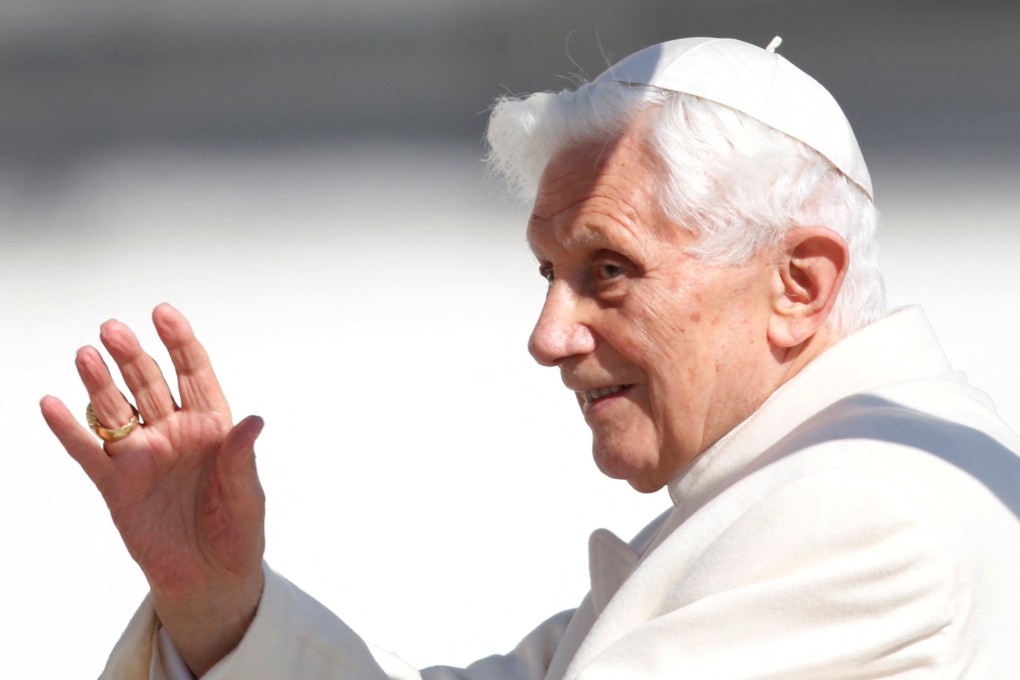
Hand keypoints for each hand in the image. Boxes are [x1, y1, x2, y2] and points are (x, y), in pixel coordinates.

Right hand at [41, 303, 265, 675]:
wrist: (211, 578)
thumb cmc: (237, 532)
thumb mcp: (247, 496)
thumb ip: (242, 458)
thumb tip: (253, 421)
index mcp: (211, 426)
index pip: (194, 374)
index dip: (179, 343)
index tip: (164, 314)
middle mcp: (173, 432)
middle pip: (148, 383)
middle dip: (132, 356)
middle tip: (114, 330)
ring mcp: (142, 455)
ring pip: (116, 410)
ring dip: (99, 384)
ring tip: (86, 356)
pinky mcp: (116, 483)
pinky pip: (88, 451)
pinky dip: (68, 429)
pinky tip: (53, 403)